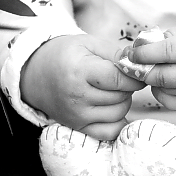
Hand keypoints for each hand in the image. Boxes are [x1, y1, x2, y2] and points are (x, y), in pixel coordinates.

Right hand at [19, 34, 134, 141]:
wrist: (36, 74)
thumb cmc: (64, 55)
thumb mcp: (88, 43)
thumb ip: (115, 52)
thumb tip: (139, 64)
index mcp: (79, 71)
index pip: (119, 79)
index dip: (133, 76)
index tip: (136, 71)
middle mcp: (77, 97)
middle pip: (121, 96)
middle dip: (128, 87)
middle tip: (120, 78)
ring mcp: (77, 115)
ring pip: (119, 113)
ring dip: (123, 101)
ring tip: (113, 90)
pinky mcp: (78, 127)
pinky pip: (109, 132)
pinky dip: (117, 121)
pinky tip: (111, 108)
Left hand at [124, 18, 175, 116]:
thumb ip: (171, 34)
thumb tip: (144, 43)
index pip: (167, 52)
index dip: (145, 52)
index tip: (132, 52)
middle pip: (161, 77)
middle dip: (143, 70)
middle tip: (135, 62)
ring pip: (163, 90)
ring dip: (152, 80)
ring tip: (156, 68)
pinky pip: (169, 102)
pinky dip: (161, 92)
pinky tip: (166, 81)